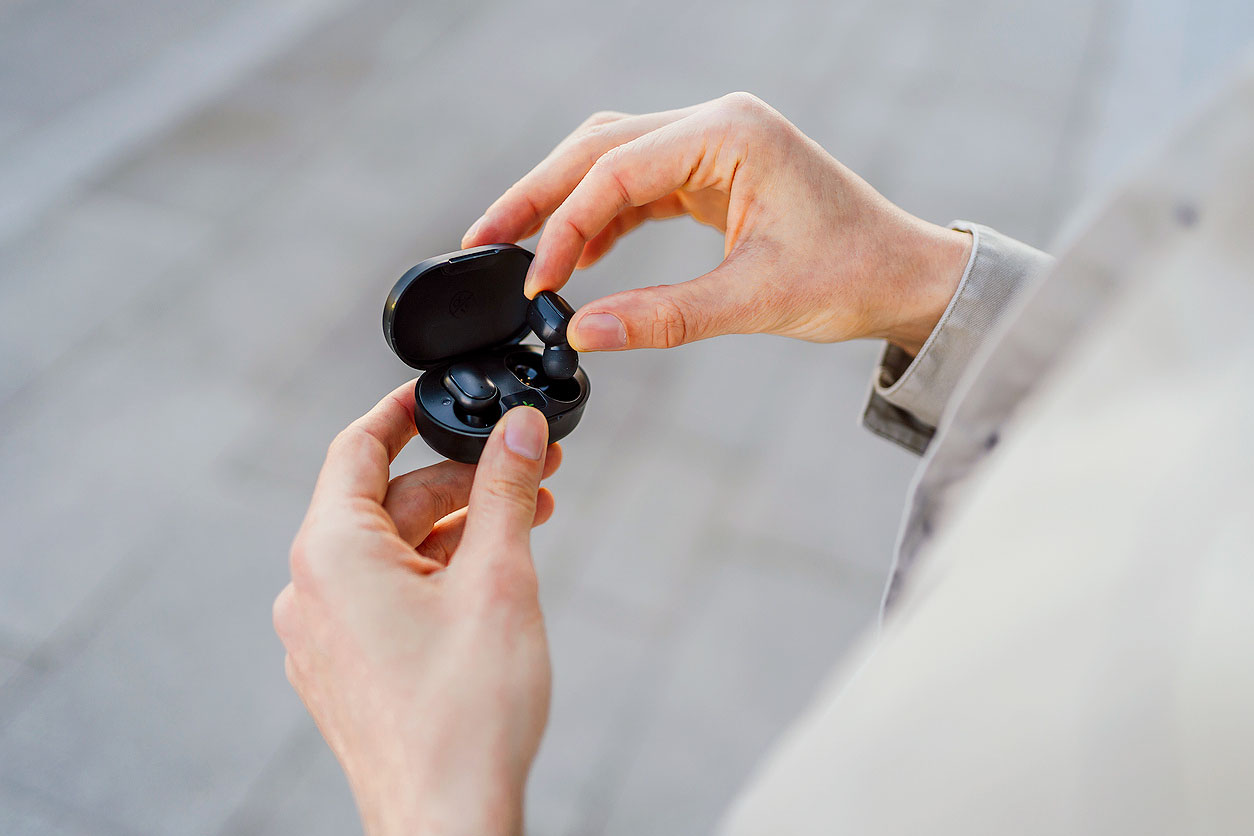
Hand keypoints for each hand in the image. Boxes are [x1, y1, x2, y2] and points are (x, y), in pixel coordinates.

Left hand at [273, 385, 560, 835]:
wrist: (448, 821)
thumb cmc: (467, 714)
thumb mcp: (498, 580)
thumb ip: (504, 492)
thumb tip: (517, 429)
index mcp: (331, 554)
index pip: (356, 447)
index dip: (402, 411)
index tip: (440, 393)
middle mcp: (310, 591)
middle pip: (387, 502)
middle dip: (461, 481)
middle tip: (529, 469)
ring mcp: (322, 637)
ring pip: (391, 552)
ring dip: (456, 529)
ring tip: (528, 520)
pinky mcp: (343, 671)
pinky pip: (384, 597)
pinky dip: (434, 574)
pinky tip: (490, 577)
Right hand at [462, 92, 970, 356]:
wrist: (905, 275)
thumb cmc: (853, 275)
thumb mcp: (755, 300)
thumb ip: (664, 316)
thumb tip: (581, 334)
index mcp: (730, 134)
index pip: (618, 171)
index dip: (564, 226)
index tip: (534, 282)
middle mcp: (715, 124)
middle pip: (599, 148)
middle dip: (538, 196)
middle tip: (483, 241)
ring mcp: (712, 144)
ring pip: (612, 162)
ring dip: (563, 205)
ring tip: (515, 250)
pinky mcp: (713, 172)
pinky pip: (639, 185)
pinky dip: (603, 219)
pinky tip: (577, 257)